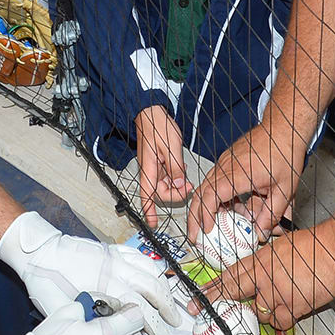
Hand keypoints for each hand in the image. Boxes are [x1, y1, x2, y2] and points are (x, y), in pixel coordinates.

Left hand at [0, 210, 182, 334]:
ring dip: (164, 287)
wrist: (38, 252)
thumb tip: (107, 334)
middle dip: (167, 308)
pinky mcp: (112, 249)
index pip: (140, 309)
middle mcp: (116, 271)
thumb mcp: (64, 310)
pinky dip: (151, 264)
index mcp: (106, 288)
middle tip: (175, 322)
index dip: (154, 325)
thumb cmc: (46, 284)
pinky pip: (139, 254)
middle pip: (153, 289)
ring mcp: (116, 257)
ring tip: (170, 300)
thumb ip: (88, 321)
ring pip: (151, 270)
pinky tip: (156, 273)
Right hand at [134, 105, 190, 228]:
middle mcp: (150, 171)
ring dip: (176, 185)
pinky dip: (176, 176)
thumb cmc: (157, 125)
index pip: (147, 196)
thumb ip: (175, 168)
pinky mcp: (160, 161)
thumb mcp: (171, 147)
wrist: (151, 111)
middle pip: (160, 193)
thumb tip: (180, 186)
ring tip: (185, 176)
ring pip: (165, 184)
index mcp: (148, 169)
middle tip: (188, 187)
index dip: (149, 212)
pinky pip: (168, 175)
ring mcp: (155, 166)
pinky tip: (181, 169)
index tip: (153, 223)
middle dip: (175, 194)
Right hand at [189, 119, 307, 239]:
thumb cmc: (284, 153)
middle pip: (200, 193)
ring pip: (205, 188)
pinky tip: (223, 210)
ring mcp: (224, 163)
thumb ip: (273, 214)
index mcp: (238, 174)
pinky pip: (214, 182)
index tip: (206, 229)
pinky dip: (214, 197)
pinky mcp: (227, 162)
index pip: (212, 195)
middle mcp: (226, 167)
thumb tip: (262, 233)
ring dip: (202, 208)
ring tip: (206, 226)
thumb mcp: (285, 189)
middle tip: (196, 235)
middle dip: (194, 217)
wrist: (282, 129)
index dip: (206, 214)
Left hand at [194, 222, 334, 330]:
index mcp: (259, 260)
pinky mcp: (292, 308)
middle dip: (215, 304)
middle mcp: (263, 278)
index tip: (197, 297)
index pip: (229, 276)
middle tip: (199, 311)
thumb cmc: (312, 246)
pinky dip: (280, 323)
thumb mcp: (279, 247)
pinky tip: (283, 322)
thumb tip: (256, 277)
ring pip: (258, 312)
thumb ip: (264, 263)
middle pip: (234, 294)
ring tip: (272, 306)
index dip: (211, 288)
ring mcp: (276, 294)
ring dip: (261, 312)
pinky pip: (279, 322)